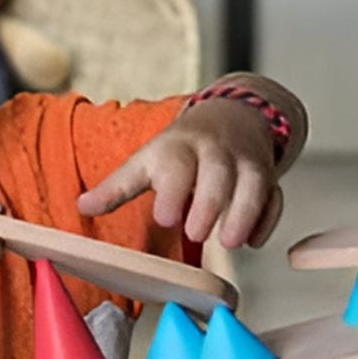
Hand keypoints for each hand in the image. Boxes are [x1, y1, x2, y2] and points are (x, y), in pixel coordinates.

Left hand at [77, 99, 283, 248]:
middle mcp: (216, 152)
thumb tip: (82, 207)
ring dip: (244, 212)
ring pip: (254, 182)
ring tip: (231, 242)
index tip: (165, 217)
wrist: (233, 116)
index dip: (173, 190)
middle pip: (218, 173)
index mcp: (180, 147)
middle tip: (196, 234)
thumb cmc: (184, 147)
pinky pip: (274, 195)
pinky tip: (255, 239)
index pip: (177, 165)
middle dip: (209, 204)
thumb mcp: (147, 160)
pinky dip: (268, 218)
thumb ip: (118, 187)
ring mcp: (246, 162)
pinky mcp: (269, 175)